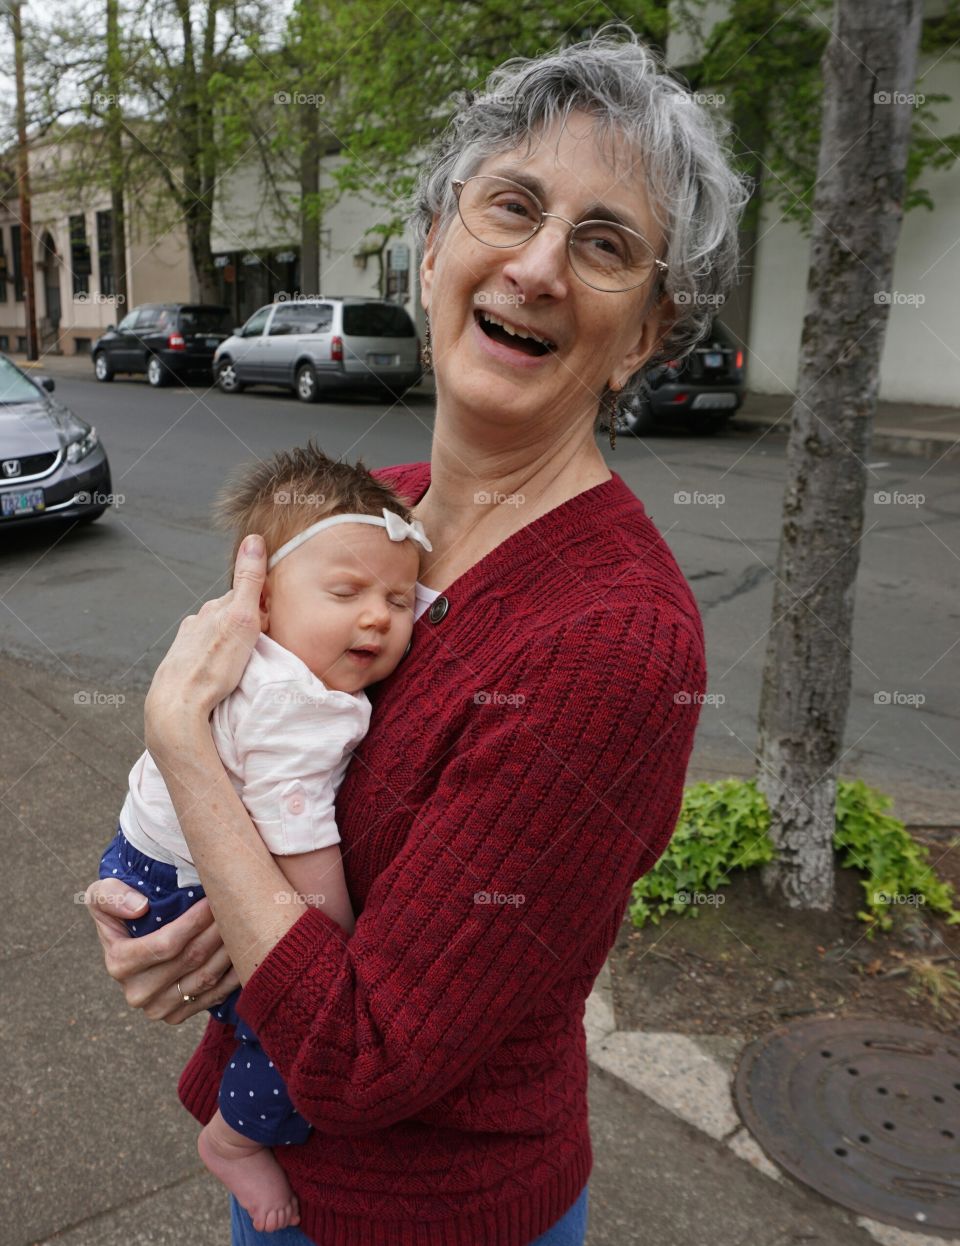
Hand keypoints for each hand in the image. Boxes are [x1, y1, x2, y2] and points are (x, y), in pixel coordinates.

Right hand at [86, 877, 240, 1022]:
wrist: (129, 940)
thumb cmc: (120, 908)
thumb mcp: (102, 893)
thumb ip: (111, 894)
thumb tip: (139, 907)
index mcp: (119, 964)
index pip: (166, 944)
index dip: (195, 920)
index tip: (214, 898)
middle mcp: (137, 993)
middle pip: (191, 959)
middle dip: (217, 930)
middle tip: (237, 906)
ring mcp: (157, 1008)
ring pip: (206, 978)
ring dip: (229, 949)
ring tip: (243, 924)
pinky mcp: (176, 1016)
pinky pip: (213, 996)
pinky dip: (232, 975)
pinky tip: (244, 952)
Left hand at [144, 534, 265, 760]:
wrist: (178, 704)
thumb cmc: (213, 666)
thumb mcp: (242, 618)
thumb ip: (249, 580)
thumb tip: (254, 540)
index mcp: (213, 610)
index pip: (242, 596)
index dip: (259, 605)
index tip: (271, 618)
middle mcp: (197, 622)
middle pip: (227, 616)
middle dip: (244, 623)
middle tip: (261, 641)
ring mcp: (187, 644)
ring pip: (214, 636)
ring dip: (228, 643)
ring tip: (241, 661)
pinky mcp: (181, 665)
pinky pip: (203, 657)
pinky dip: (213, 661)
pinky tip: (219, 674)